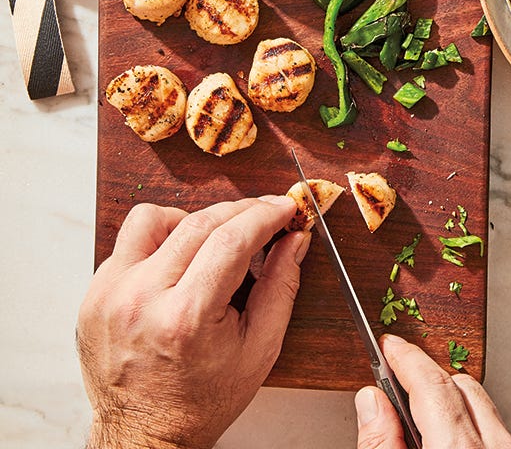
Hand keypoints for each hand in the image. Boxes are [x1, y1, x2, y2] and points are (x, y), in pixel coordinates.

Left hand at [77, 196, 309, 448]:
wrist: (144, 436)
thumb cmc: (202, 399)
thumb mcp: (260, 348)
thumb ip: (281, 286)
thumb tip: (295, 239)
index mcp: (185, 318)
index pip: (232, 240)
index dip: (265, 215)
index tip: (284, 207)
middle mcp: (141, 300)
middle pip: (199, 222)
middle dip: (242, 210)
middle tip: (265, 214)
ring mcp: (111, 295)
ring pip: (153, 218)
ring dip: (192, 219)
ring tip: (212, 242)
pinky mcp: (94, 294)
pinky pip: (128, 243)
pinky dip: (161, 243)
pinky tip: (180, 265)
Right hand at [354, 335, 510, 448]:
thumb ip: (382, 445)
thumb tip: (372, 402)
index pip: (431, 384)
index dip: (405, 359)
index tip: (389, 345)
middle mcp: (498, 448)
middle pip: (462, 387)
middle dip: (428, 379)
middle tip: (397, 382)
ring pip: (485, 408)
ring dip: (454, 406)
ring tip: (424, 424)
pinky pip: (501, 431)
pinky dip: (476, 429)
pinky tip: (455, 444)